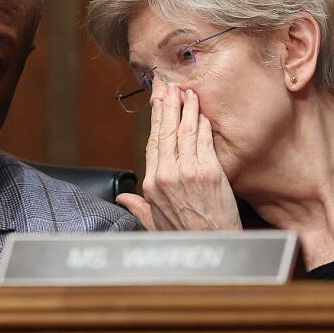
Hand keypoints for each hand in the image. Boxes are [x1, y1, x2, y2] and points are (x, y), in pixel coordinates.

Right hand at [117, 81, 241, 230]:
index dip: (155, 118)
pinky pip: (204, 141)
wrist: (211, 248)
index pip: (152, 142)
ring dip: (186, 108)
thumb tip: (122, 199)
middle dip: (167, 104)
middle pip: (165, 131)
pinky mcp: (209, 172)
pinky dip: (202, 124)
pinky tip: (202, 112)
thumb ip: (137, 207)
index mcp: (151, 184)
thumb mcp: (154, 223)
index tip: (157, 101)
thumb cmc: (185, 237)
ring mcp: (188, 171)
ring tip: (187, 91)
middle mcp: (166, 174)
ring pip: (184, 131)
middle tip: (169, 83)